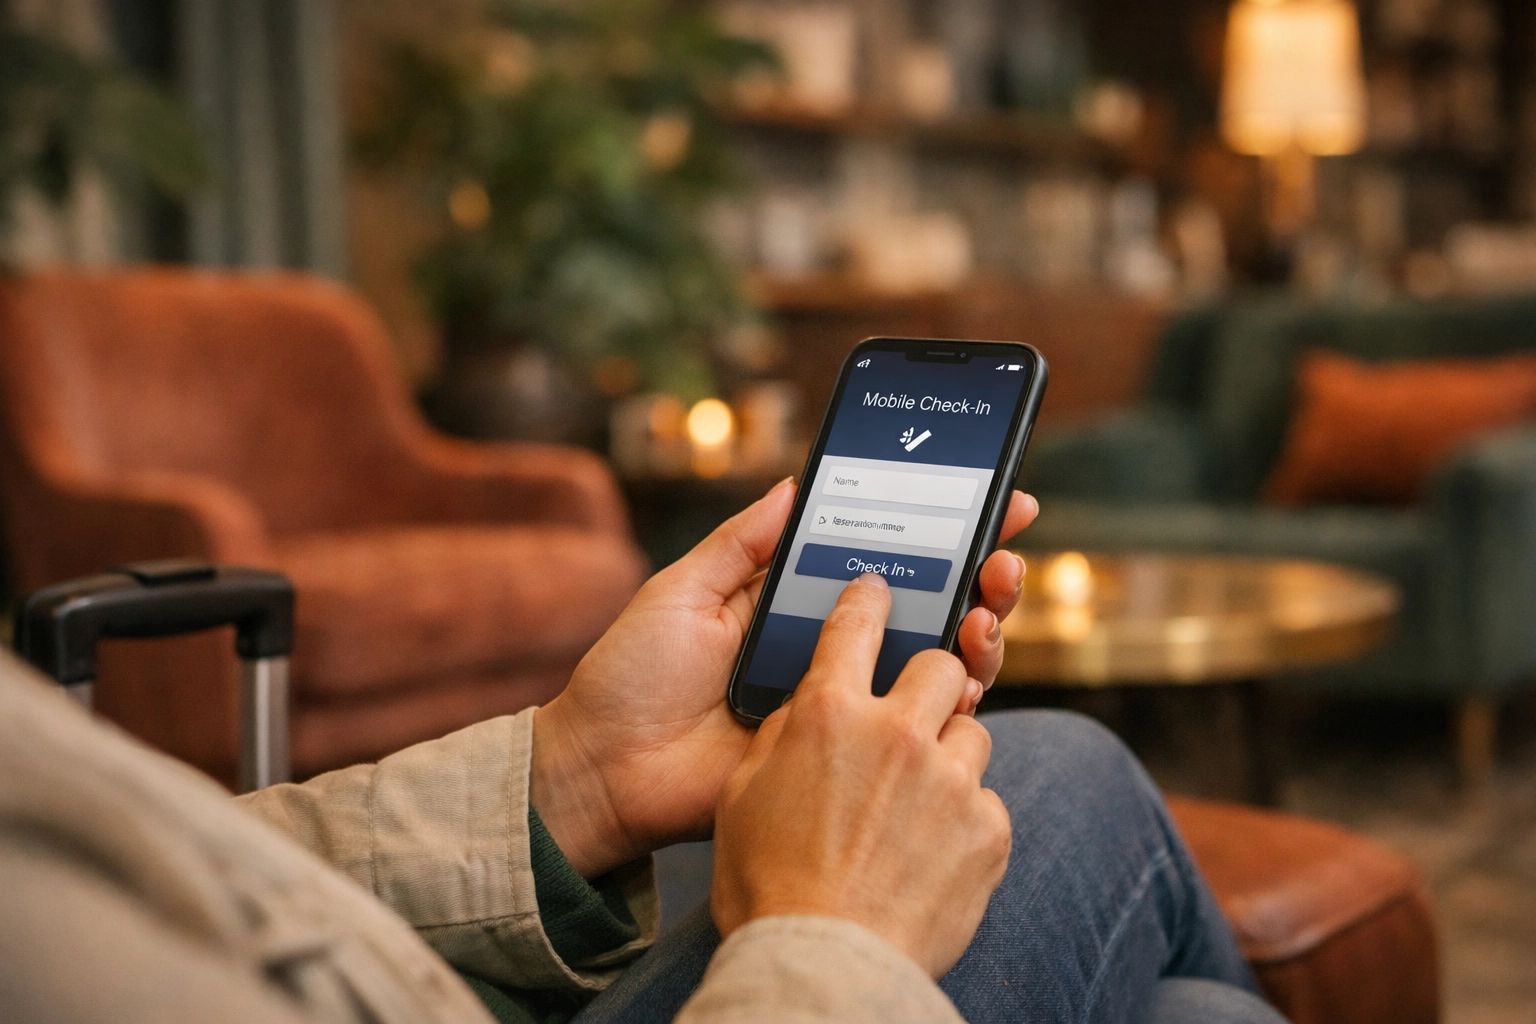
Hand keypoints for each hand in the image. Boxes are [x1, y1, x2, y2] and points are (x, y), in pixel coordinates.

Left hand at [531, 478, 1037, 876]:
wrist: (604, 771)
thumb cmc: (631, 677)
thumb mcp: (681, 592)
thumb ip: (740, 543)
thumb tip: (794, 482)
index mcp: (793, 603)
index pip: (881, 560)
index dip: (939, 531)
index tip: (989, 497)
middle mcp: (830, 650)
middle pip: (926, 609)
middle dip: (978, 576)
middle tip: (1001, 553)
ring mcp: (843, 703)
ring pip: (936, 665)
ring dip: (980, 629)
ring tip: (988, 604)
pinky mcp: (845, 755)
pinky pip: (915, 727)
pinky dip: (958, 698)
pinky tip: (970, 669)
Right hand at [711, 574, 1011, 977]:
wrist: (820, 966)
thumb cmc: (767, 886)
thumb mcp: (744, 796)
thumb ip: (781, 737)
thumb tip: (809, 710)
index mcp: (828, 714)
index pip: (856, 624)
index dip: (869, 600)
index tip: (879, 591)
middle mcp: (896, 732)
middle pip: (942, 665)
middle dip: (932, 679)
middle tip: (912, 712)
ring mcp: (949, 780)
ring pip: (972, 730)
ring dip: (948, 754)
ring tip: (917, 801)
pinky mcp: (988, 829)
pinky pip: (986, 800)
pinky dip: (964, 818)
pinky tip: (932, 851)